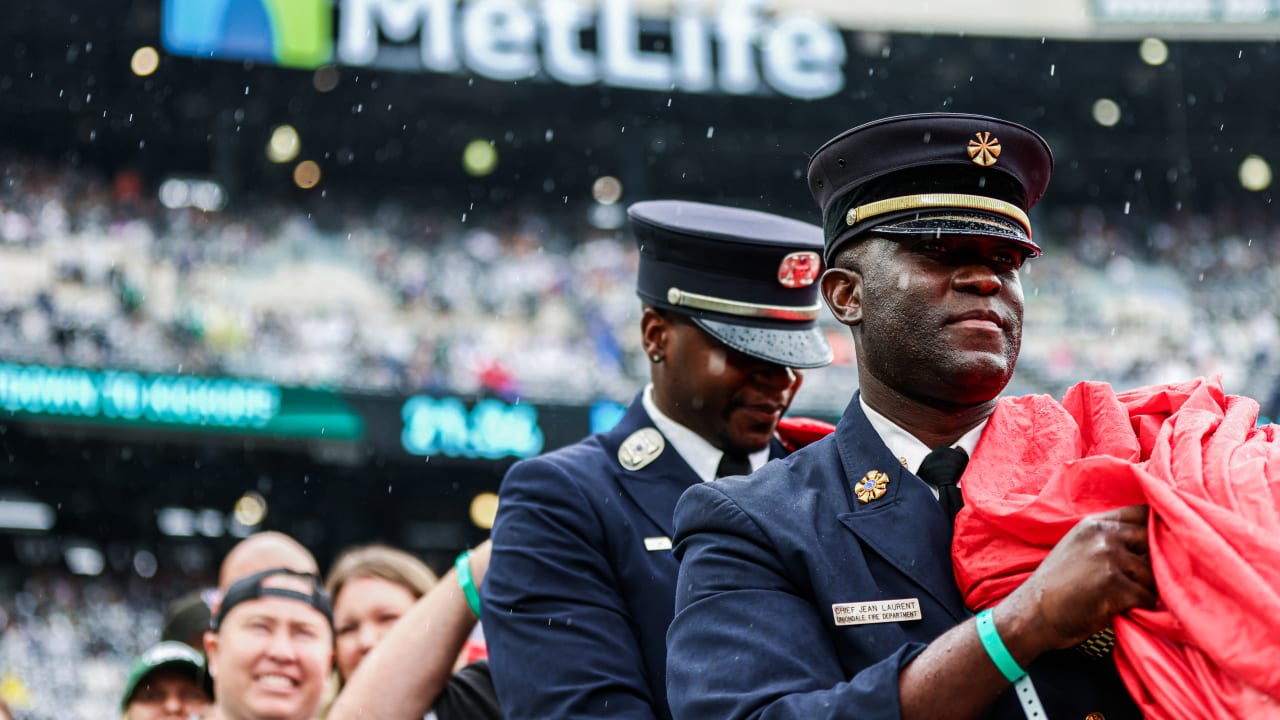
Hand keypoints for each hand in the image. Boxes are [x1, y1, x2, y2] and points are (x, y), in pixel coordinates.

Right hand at [1002, 504, 1155, 651]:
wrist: (1031, 615)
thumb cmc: (1056, 587)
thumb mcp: (1077, 548)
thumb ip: (1108, 539)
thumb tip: (1155, 542)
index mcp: (1093, 524)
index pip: (1142, 512)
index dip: (1156, 528)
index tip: (1159, 545)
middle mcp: (1102, 535)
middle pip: (1154, 541)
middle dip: (1156, 562)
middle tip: (1141, 580)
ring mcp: (1108, 558)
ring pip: (1154, 574)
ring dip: (1147, 591)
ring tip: (1124, 600)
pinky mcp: (1113, 585)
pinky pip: (1148, 597)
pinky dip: (1141, 609)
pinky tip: (1122, 611)